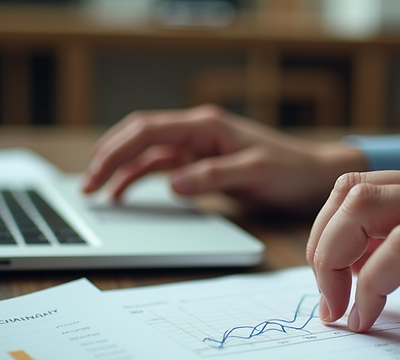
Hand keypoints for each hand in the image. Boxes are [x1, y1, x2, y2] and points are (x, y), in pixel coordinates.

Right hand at [82, 105, 366, 212]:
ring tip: (97, 195)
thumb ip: (213, 176)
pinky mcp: (200, 164)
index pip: (148, 130)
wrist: (312, 177)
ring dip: (119, 170)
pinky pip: (160, 167)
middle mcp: (196, 132)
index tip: (97, 174)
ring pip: (145, 154)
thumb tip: (174, 184)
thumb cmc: (289, 170)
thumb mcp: (255, 173)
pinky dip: (139, 178)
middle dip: (108, 159)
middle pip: (138, 137)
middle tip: (87, 188)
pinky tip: (124, 194)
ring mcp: (196, 147)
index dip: (117, 150)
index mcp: (205, 125)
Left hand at [307, 158, 399, 339]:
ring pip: (363, 209)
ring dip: (334, 263)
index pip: (360, 187)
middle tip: (329, 300)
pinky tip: (370, 316)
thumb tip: (371, 269)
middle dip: (322, 248)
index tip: (332, 283)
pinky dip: (369, 284)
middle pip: (349, 192)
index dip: (330, 233)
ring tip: (343, 310)